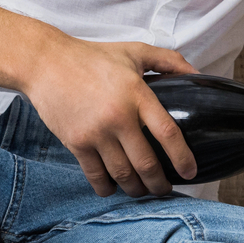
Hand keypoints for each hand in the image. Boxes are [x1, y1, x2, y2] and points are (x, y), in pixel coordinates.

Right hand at [21, 38, 198, 196]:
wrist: (46, 63)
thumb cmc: (92, 56)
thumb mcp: (135, 52)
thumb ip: (169, 61)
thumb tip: (197, 75)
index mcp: (137, 95)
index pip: (167, 133)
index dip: (182, 158)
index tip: (190, 172)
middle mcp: (118, 117)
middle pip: (146, 163)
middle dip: (159, 184)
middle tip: (165, 188)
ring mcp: (96, 133)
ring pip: (122, 174)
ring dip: (136, 189)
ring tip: (142, 190)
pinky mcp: (76, 143)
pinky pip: (95, 175)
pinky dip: (107, 188)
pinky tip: (113, 188)